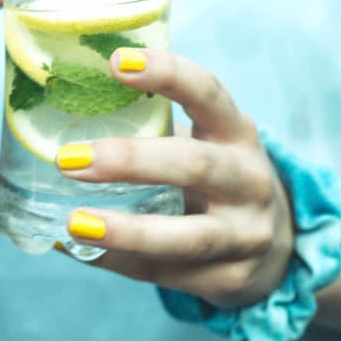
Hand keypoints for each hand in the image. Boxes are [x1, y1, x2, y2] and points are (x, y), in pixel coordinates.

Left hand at [57, 49, 293, 307]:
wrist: (277, 245)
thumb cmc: (220, 180)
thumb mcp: (208, 143)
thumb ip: (157, 128)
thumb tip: (62, 109)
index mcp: (238, 134)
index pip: (208, 93)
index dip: (167, 74)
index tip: (117, 62)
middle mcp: (250, 181)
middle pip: (194, 166)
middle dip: (131, 161)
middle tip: (69, 159)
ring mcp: (245, 234)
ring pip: (187, 236)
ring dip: (126, 230)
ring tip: (75, 222)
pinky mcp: (231, 278)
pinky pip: (166, 272)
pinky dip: (117, 261)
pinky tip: (80, 249)